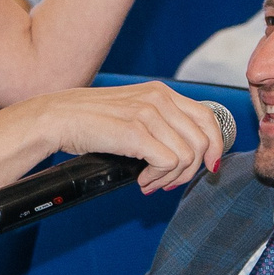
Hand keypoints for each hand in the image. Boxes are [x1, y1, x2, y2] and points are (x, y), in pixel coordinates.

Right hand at [30, 81, 228, 191]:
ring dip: (170, 178)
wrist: (57, 118)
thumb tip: (187, 155)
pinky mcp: (136, 132)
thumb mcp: (133, 112)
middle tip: (168, 182)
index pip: (208, 118)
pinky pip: (168, 163)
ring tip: (150, 182)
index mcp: (162, 92)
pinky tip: (142, 180)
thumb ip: (160, 125)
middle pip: (203, 141)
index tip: (208, 166)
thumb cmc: (90, 121)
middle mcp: (159, 99)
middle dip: (191, 170)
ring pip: (187, 157)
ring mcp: (148, 114)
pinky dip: (158, 179)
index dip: (215, 146)